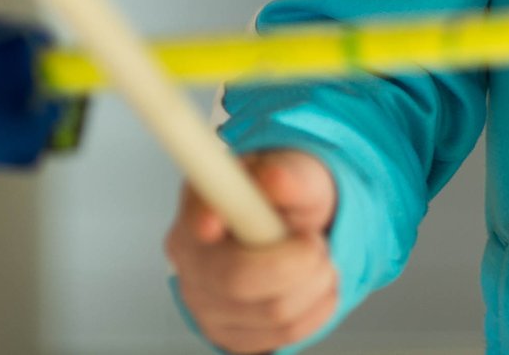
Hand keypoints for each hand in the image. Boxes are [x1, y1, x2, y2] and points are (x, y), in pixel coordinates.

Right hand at [165, 150, 341, 353]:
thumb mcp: (300, 174)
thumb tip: (274, 179)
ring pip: (274, 312)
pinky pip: (285, 333)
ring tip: (317, 257)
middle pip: (236, 279)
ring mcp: (204, 302)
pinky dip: (317, 307)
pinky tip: (314, 284)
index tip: (213, 224)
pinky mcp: (229, 335)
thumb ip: (291, 177)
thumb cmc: (290, 200)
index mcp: (201, 205)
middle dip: (298, 261)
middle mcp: (191, 258)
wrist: (297, 232)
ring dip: (317, 281)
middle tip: (316, 241)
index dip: (203, 220)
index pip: (194, 216)